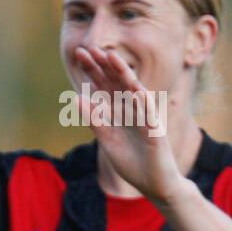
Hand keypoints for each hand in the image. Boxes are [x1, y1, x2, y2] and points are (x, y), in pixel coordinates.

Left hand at [75, 46, 189, 204]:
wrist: (153, 183)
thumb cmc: (132, 161)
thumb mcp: (107, 139)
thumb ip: (95, 120)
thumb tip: (76, 99)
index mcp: (119, 110)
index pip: (104, 85)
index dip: (93, 69)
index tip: (79, 52)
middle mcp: (132, 109)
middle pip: (116, 82)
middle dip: (104, 65)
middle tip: (90, 47)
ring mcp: (144, 118)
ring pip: (134, 92)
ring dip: (124, 75)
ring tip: (113, 58)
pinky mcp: (155, 132)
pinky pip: (149, 116)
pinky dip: (142, 104)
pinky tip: (136, 91)